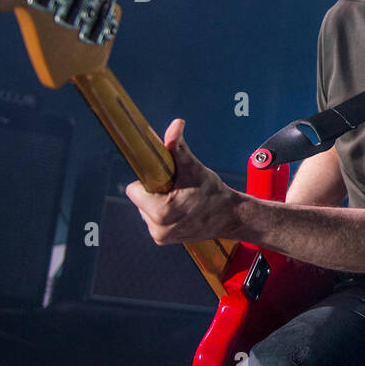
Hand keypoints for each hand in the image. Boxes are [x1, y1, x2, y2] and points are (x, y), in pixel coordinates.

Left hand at [125, 118, 238, 244]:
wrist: (230, 217)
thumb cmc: (214, 194)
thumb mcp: (194, 168)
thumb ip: (178, 147)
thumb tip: (175, 125)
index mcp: (162, 212)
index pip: (134, 191)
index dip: (149, 180)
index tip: (162, 178)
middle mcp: (158, 228)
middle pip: (140, 200)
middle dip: (154, 191)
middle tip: (175, 188)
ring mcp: (160, 236)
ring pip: (145, 210)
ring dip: (158, 203)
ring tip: (180, 199)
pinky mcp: (163, 240)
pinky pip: (153, 220)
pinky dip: (163, 213)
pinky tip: (180, 210)